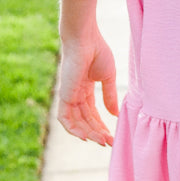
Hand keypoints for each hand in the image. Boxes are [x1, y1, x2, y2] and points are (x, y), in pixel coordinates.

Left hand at [57, 28, 118, 144]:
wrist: (85, 38)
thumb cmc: (97, 51)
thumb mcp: (108, 78)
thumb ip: (110, 96)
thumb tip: (115, 115)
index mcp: (85, 89)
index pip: (92, 114)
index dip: (102, 126)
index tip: (113, 136)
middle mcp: (75, 95)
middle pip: (85, 121)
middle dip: (97, 133)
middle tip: (110, 142)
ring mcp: (69, 95)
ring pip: (76, 122)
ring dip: (89, 134)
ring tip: (102, 141)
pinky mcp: (64, 95)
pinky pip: (65, 118)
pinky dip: (73, 129)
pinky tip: (85, 137)